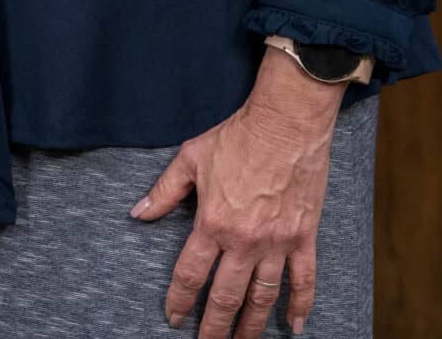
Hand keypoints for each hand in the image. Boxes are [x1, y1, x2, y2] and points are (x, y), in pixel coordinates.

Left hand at [133, 51, 343, 336]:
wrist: (286, 124)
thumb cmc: (237, 137)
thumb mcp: (191, 158)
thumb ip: (164, 191)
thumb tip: (138, 213)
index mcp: (213, 223)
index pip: (191, 275)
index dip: (180, 301)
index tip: (174, 318)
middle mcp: (244, 241)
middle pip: (226, 297)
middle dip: (214, 327)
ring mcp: (277, 243)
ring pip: (263, 297)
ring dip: (252, 326)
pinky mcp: (303, 238)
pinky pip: (304, 280)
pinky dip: (300, 306)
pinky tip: (294, 326)